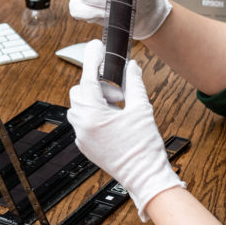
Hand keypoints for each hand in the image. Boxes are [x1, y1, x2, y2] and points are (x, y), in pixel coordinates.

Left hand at [67, 40, 184, 220]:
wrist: (146, 179)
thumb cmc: (145, 148)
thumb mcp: (142, 110)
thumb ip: (134, 84)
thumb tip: (131, 67)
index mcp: (93, 116)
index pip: (88, 79)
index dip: (92, 59)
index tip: (95, 46)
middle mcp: (82, 127)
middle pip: (79, 92)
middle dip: (97, 85)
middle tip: (118, 91)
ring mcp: (82, 138)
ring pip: (79, 107)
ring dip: (95, 100)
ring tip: (117, 106)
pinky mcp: (85, 146)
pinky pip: (82, 122)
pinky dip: (94, 114)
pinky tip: (113, 119)